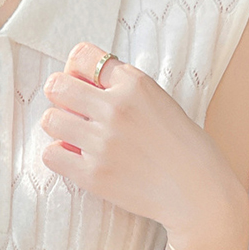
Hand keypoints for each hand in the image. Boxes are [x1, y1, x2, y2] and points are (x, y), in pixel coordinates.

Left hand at [40, 42, 247, 242]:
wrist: (198, 192)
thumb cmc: (182, 147)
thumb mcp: (159, 101)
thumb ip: (122, 89)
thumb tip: (78, 80)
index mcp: (135, 84)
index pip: (81, 56)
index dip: (75, 70)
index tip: (81, 83)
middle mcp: (116, 108)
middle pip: (57, 86)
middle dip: (60, 96)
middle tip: (71, 111)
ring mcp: (102, 142)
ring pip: (50, 120)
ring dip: (59, 127)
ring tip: (76, 137)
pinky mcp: (93, 174)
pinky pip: (50, 155)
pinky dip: (58, 156)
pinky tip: (75, 159)